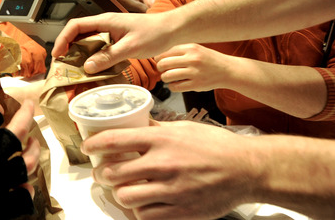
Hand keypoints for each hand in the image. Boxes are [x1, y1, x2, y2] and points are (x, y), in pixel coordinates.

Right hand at [52, 13, 177, 73]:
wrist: (172, 30)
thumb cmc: (155, 33)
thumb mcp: (131, 47)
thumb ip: (109, 57)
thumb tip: (87, 67)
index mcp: (105, 20)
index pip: (75, 26)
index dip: (63, 39)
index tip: (58, 55)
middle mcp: (105, 24)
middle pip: (78, 34)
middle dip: (68, 49)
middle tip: (64, 66)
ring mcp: (110, 31)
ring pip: (88, 42)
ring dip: (81, 55)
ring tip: (76, 70)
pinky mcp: (116, 39)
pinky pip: (99, 47)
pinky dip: (93, 57)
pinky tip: (95, 68)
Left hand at [83, 121, 256, 218]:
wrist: (247, 170)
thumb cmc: (217, 146)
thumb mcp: (184, 128)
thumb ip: (157, 129)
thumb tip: (135, 123)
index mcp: (162, 140)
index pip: (115, 141)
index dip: (94, 144)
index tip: (87, 146)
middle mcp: (164, 164)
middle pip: (114, 173)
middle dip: (103, 174)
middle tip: (103, 173)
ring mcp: (172, 190)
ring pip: (126, 197)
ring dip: (120, 194)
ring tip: (122, 189)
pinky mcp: (181, 211)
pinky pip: (146, 216)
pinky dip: (140, 211)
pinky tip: (143, 204)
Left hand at [155, 44, 237, 91]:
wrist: (228, 70)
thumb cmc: (209, 60)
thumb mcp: (196, 49)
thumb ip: (180, 51)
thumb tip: (159, 56)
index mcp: (191, 48)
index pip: (165, 51)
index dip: (158, 57)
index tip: (159, 60)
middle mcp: (192, 59)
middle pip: (163, 63)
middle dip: (160, 68)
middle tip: (162, 69)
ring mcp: (194, 73)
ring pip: (167, 76)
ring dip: (165, 78)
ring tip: (168, 77)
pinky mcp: (196, 85)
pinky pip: (175, 87)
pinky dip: (172, 86)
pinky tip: (176, 84)